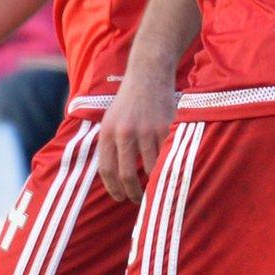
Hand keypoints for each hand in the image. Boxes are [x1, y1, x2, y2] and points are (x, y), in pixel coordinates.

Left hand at [96, 68, 177, 201]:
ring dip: (153, 182)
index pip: (107, 170)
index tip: (119, 198)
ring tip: (154, 188)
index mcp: (108, 132)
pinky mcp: (166, 127)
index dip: (113, 189)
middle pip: (127, 174)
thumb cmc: (128, 100)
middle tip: (138, 200)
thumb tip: (112, 175)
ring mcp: (147, 131)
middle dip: (132, 192)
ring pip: (150, 168)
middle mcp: (125, 133)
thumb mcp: (110, 119)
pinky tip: (168, 171)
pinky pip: (166, 155)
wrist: (148, 74)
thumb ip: (109, 144)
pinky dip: (167, 166)